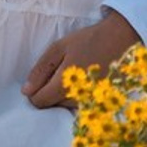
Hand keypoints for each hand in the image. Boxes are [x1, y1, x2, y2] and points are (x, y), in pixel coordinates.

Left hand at [22, 10, 136, 107]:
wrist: (121, 40)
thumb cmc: (88, 41)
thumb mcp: (59, 48)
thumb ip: (40, 70)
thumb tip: (25, 91)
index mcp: (64, 86)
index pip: (39, 102)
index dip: (34, 91)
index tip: (41, 78)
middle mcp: (78, 100)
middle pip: (52, 104)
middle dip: (50, 90)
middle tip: (60, 69)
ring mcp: (91, 104)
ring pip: (66, 105)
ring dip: (64, 93)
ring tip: (74, 71)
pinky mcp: (101, 104)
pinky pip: (80, 105)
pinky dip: (77, 94)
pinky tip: (83, 78)